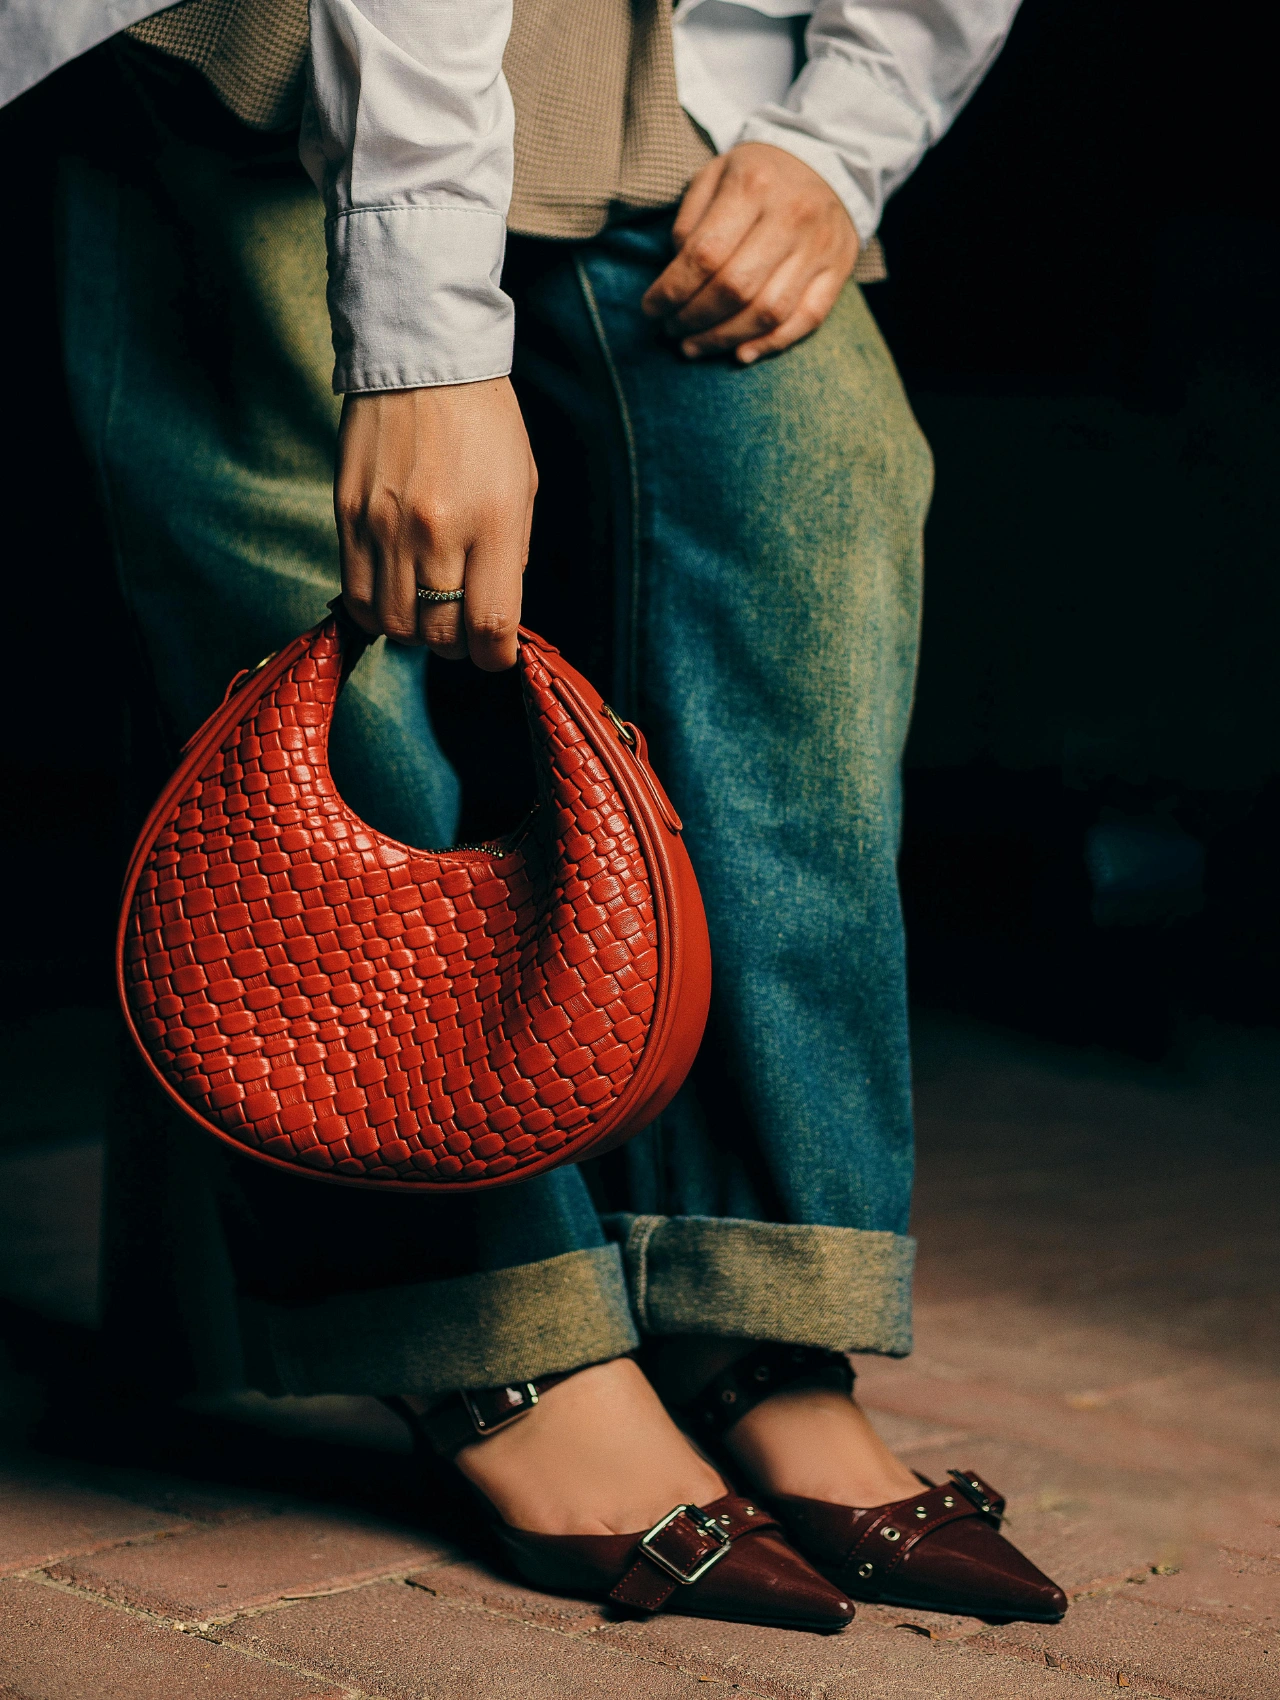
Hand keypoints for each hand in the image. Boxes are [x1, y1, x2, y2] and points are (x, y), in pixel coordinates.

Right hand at [335, 378, 536, 669]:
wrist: (421, 358)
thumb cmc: (483, 421)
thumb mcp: (521, 486)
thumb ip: (510, 555)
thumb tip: (492, 612)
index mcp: (490, 525)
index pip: (491, 627)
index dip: (496, 656)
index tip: (497, 652)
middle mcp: (435, 533)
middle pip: (440, 636)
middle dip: (457, 645)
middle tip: (462, 626)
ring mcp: (385, 527)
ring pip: (395, 625)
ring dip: (415, 632)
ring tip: (426, 610)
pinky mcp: (348, 516)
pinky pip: (356, 595)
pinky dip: (377, 612)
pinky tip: (393, 595)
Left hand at [641, 142, 858, 364]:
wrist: (827, 160)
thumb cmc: (757, 174)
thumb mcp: (715, 174)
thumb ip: (690, 221)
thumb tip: (676, 276)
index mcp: (752, 187)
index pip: (705, 254)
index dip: (672, 290)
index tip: (651, 309)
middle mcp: (790, 217)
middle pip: (736, 289)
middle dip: (695, 319)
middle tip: (672, 331)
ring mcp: (819, 247)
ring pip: (769, 312)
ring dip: (725, 338)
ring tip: (696, 346)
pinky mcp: (838, 270)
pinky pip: (807, 320)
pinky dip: (771, 344)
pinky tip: (741, 354)